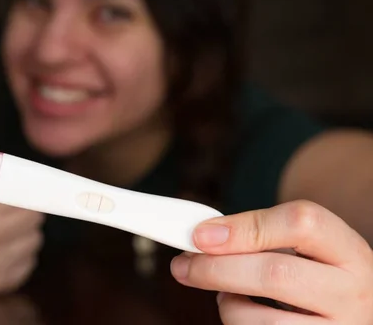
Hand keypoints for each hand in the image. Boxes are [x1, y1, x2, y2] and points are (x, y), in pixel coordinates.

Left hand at [170, 200, 372, 323]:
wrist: (359, 314)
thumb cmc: (318, 276)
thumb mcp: (307, 249)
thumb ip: (262, 237)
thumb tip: (202, 236)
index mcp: (349, 251)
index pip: (301, 223)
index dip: (245, 227)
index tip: (201, 235)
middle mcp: (353, 292)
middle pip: (276, 273)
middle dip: (217, 269)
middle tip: (183, 266)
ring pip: (264, 319)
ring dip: (228, 305)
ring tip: (224, 293)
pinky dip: (238, 324)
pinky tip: (243, 312)